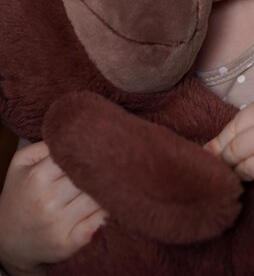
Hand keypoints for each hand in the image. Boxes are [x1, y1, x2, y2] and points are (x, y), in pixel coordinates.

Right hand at [0, 142, 107, 274]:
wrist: (8, 241)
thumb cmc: (20, 195)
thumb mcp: (20, 165)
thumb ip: (43, 145)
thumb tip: (72, 132)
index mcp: (38, 177)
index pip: (76, 156)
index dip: (92, 149)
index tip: (105, 144)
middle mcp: (48, 202)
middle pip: (90, 177)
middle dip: (104, 168)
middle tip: (120, 159)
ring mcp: (58, 226)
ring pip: (98, 198)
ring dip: (109, 189)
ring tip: (118, 179)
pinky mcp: (68, 244)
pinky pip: (98, 223)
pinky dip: (108, 212)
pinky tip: (111, 203)